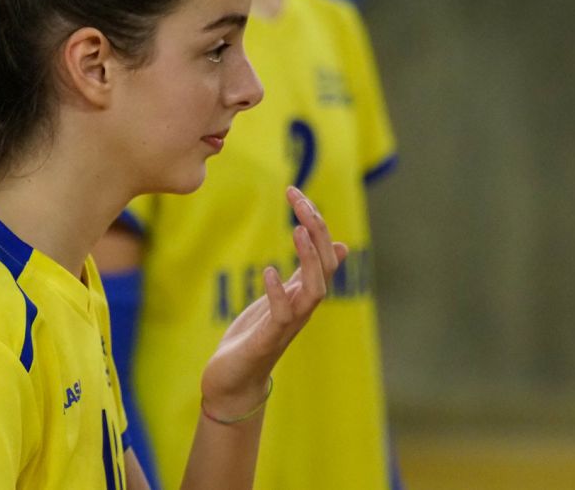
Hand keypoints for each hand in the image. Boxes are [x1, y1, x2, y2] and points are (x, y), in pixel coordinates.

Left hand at [200, 187, 347, 417]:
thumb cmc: (257, 336)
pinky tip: (269, 272)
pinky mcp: (268, 340)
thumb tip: (340, 244)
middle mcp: (303, 307)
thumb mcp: (284, 296)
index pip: (324, 252)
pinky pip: (282, 316)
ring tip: (296, 230)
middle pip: (325, 265)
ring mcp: (288, 325)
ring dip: (309, 260)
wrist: (234, 381)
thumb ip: (306, 272)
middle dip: (315, 231)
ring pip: (314, 291)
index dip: (315, 221)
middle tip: (298, 200)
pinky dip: (279, 293)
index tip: (294, 192)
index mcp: (304, 292)